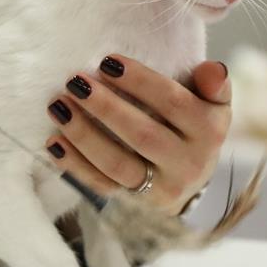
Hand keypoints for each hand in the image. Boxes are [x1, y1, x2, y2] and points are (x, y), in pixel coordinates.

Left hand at [45, 56, 230, 215]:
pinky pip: (99, 185)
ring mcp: (159, 189)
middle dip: (105, 107)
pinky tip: (54, 141)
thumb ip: (212, 85)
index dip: (140, 81)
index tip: (107, 62)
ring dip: (83, 135)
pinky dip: (74, 164)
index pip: (173, 103)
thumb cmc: (192, 127)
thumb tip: (212, 69)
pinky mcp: (133, 204)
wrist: (188, 182)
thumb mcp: (212, 105)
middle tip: (75, 82)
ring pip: (116, 164)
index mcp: (209, 132)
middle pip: (142, 135)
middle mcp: (188, 164)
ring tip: (59, 107)